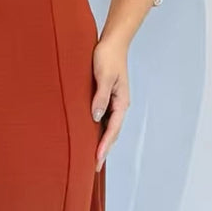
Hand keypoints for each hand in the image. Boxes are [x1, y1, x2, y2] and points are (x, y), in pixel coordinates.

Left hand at [91, 37, 129, 171]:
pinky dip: (98, 131)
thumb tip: (96, 117)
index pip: (112, 129)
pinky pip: (103, 119)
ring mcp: (113, 103)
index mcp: (121, 102)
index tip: (96, 159)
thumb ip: (100, 97)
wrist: (112, 42)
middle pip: (112, 133)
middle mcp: (119, 105)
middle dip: (104, 150)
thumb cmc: (107, 56)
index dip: (104, 145)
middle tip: (94, 168)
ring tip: (92, 159)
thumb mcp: (104, 76)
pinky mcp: (106, 98)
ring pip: (107, 128)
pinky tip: (90, 138)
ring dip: (101, 143)